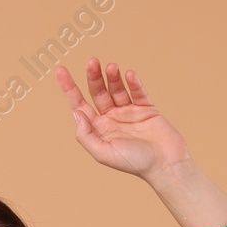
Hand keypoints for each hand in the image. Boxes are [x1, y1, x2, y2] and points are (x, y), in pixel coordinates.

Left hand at [56, 58, 190, 180]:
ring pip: (117, 89)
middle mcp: (112, 119)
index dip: (69, 88)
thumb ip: (86, 135)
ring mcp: (130, 113)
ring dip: (113, 77)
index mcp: (99, 130)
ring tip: (112, 67)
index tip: (60, 70)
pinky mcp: (147, 110)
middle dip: (94, 77)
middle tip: (92, 61)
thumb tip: (76, 113)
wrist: (166, 165)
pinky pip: (139, 92)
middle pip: (98, 92)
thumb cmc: (135, 163)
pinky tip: (129, 75)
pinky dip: (134, 83)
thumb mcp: (103, 153)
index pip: (80, 105)